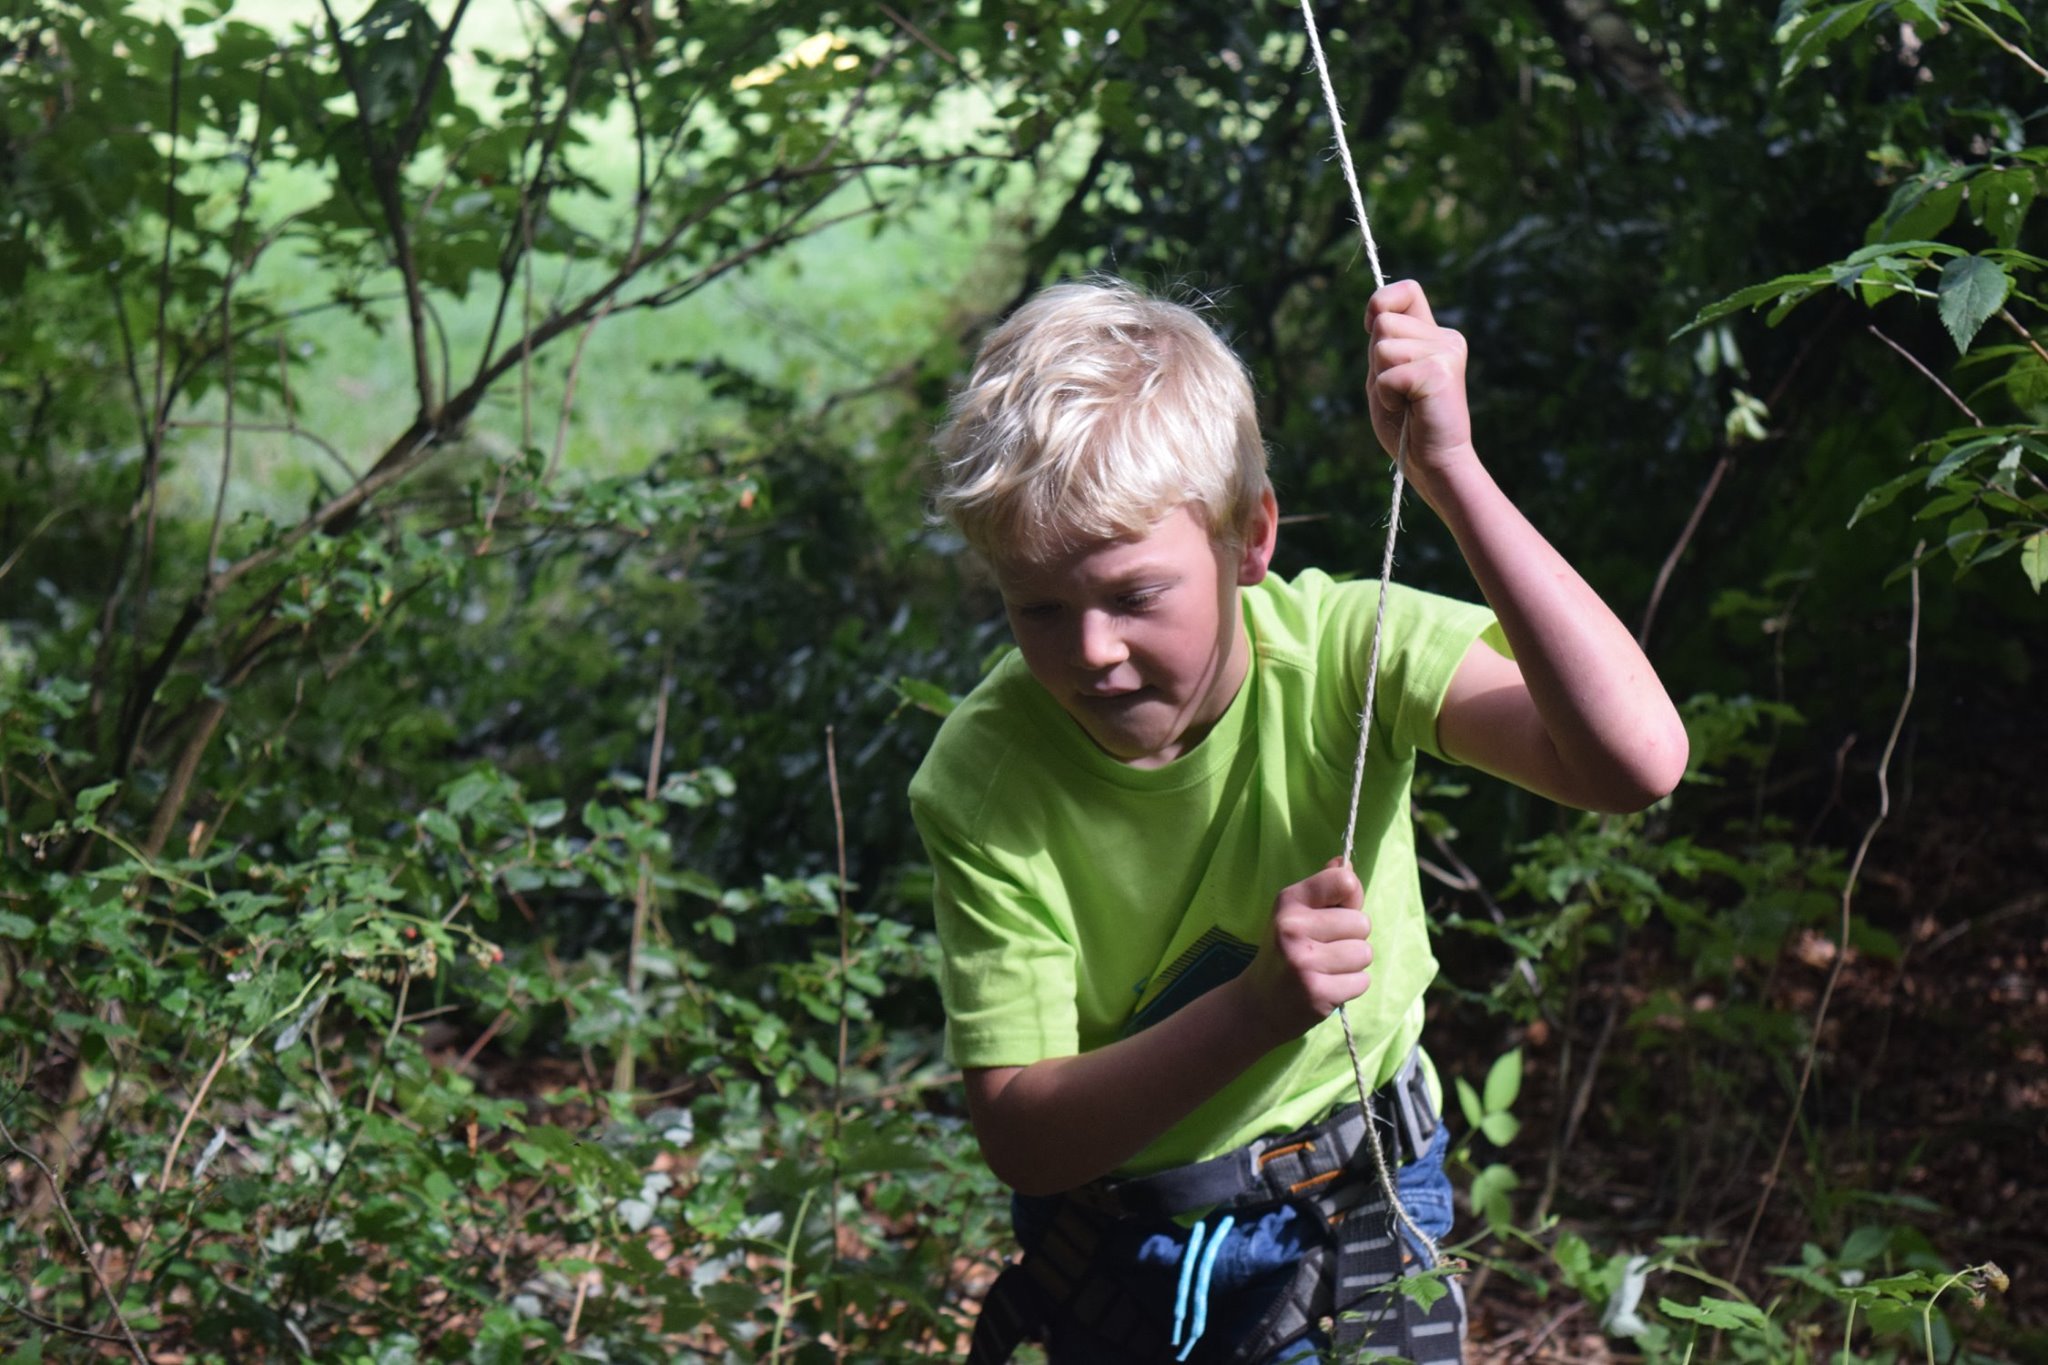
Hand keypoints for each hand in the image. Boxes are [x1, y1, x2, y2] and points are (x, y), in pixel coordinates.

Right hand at [1235, 857, 1371, 1047]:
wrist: (1259, 1003)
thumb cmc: (1285, 951)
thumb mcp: (1295, 914)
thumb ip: (1324, 889)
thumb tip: (1345, 863)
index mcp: (1288, 901)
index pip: (1344, 881)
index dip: (1351, 898)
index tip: (1336, 911)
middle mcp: (1292, 927)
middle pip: (1362, 923)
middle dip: (1353, 938)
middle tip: (1326, 950)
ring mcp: (1303, 962)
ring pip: (1364, 953)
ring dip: (1353, 964)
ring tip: (1327, 969)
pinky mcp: (1317, 992)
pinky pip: (1361, 981)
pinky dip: (1350, 986)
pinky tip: (1328, 986)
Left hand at [1365, 280, 1476, 502]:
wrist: (1433, 463)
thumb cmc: (1406, 425)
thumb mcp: (1387, 375)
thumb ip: (1384, 344)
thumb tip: (1375, 314)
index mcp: (1434, 335)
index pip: (1407, 290)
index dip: (1381, 301)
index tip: (1372, 328)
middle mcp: (1446, 338)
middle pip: (1384, 322)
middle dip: (1376, 359)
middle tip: (1398, 390)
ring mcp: (1447, 352)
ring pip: (1384, 346)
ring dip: (1382, 380)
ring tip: (1404, 401)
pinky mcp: (1440, 371)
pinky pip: (1388, 374)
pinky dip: (1387, 396)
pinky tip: (1408, 409)